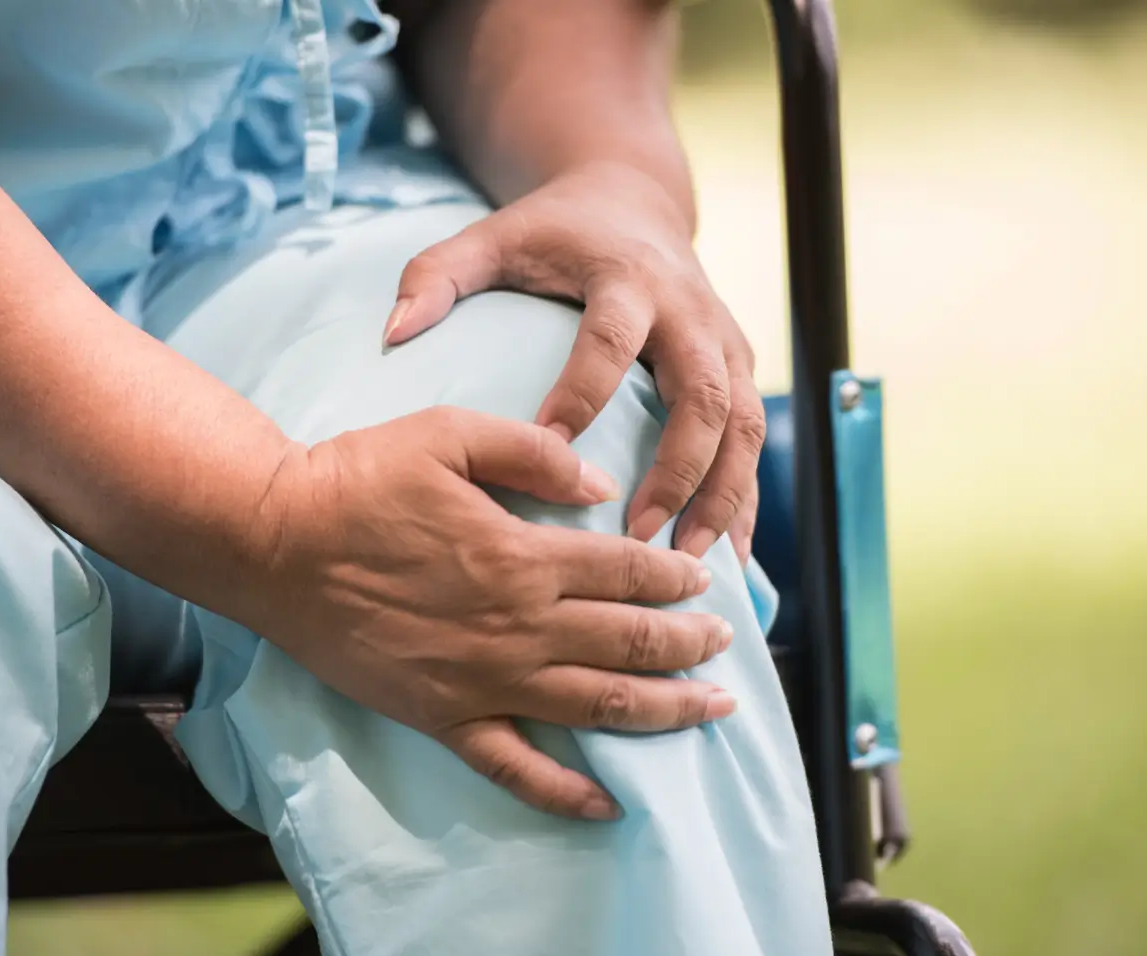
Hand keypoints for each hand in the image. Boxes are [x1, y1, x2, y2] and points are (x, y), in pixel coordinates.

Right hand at [251, 406, 735, 820]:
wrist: (276, 544)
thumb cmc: (359, 481)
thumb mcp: (450, 433)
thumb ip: (534, 453)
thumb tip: (601, 485)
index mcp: (524, 556)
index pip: (629, 571)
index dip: (676, 577)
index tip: (704, 580)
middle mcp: (518, 627)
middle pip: (631, 642)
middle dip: (690, 646)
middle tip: (725, 645)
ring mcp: (483, 682)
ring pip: (596, 706)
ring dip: (664, 711)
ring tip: (711, 712)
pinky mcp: (444, 718)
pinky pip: (516, 768)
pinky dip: (567, 792)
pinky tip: (609, 804)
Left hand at [384, 162, 764, 564]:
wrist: (634, 201)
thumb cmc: (554, 233)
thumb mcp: (494, 238)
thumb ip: (437, 275)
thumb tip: (392, 333)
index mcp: (626, 279)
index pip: (612, 339)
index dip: (585, 393)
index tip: (551, 452)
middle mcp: (688, 311)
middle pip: (705, 395)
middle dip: (679, 470)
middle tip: (641, 537)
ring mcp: (724, 341)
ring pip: (743, 425)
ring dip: (723, 496)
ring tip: (689, 562)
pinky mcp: (740, 366)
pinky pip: (754, 440)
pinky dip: (745, 498)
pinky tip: (732, 556)